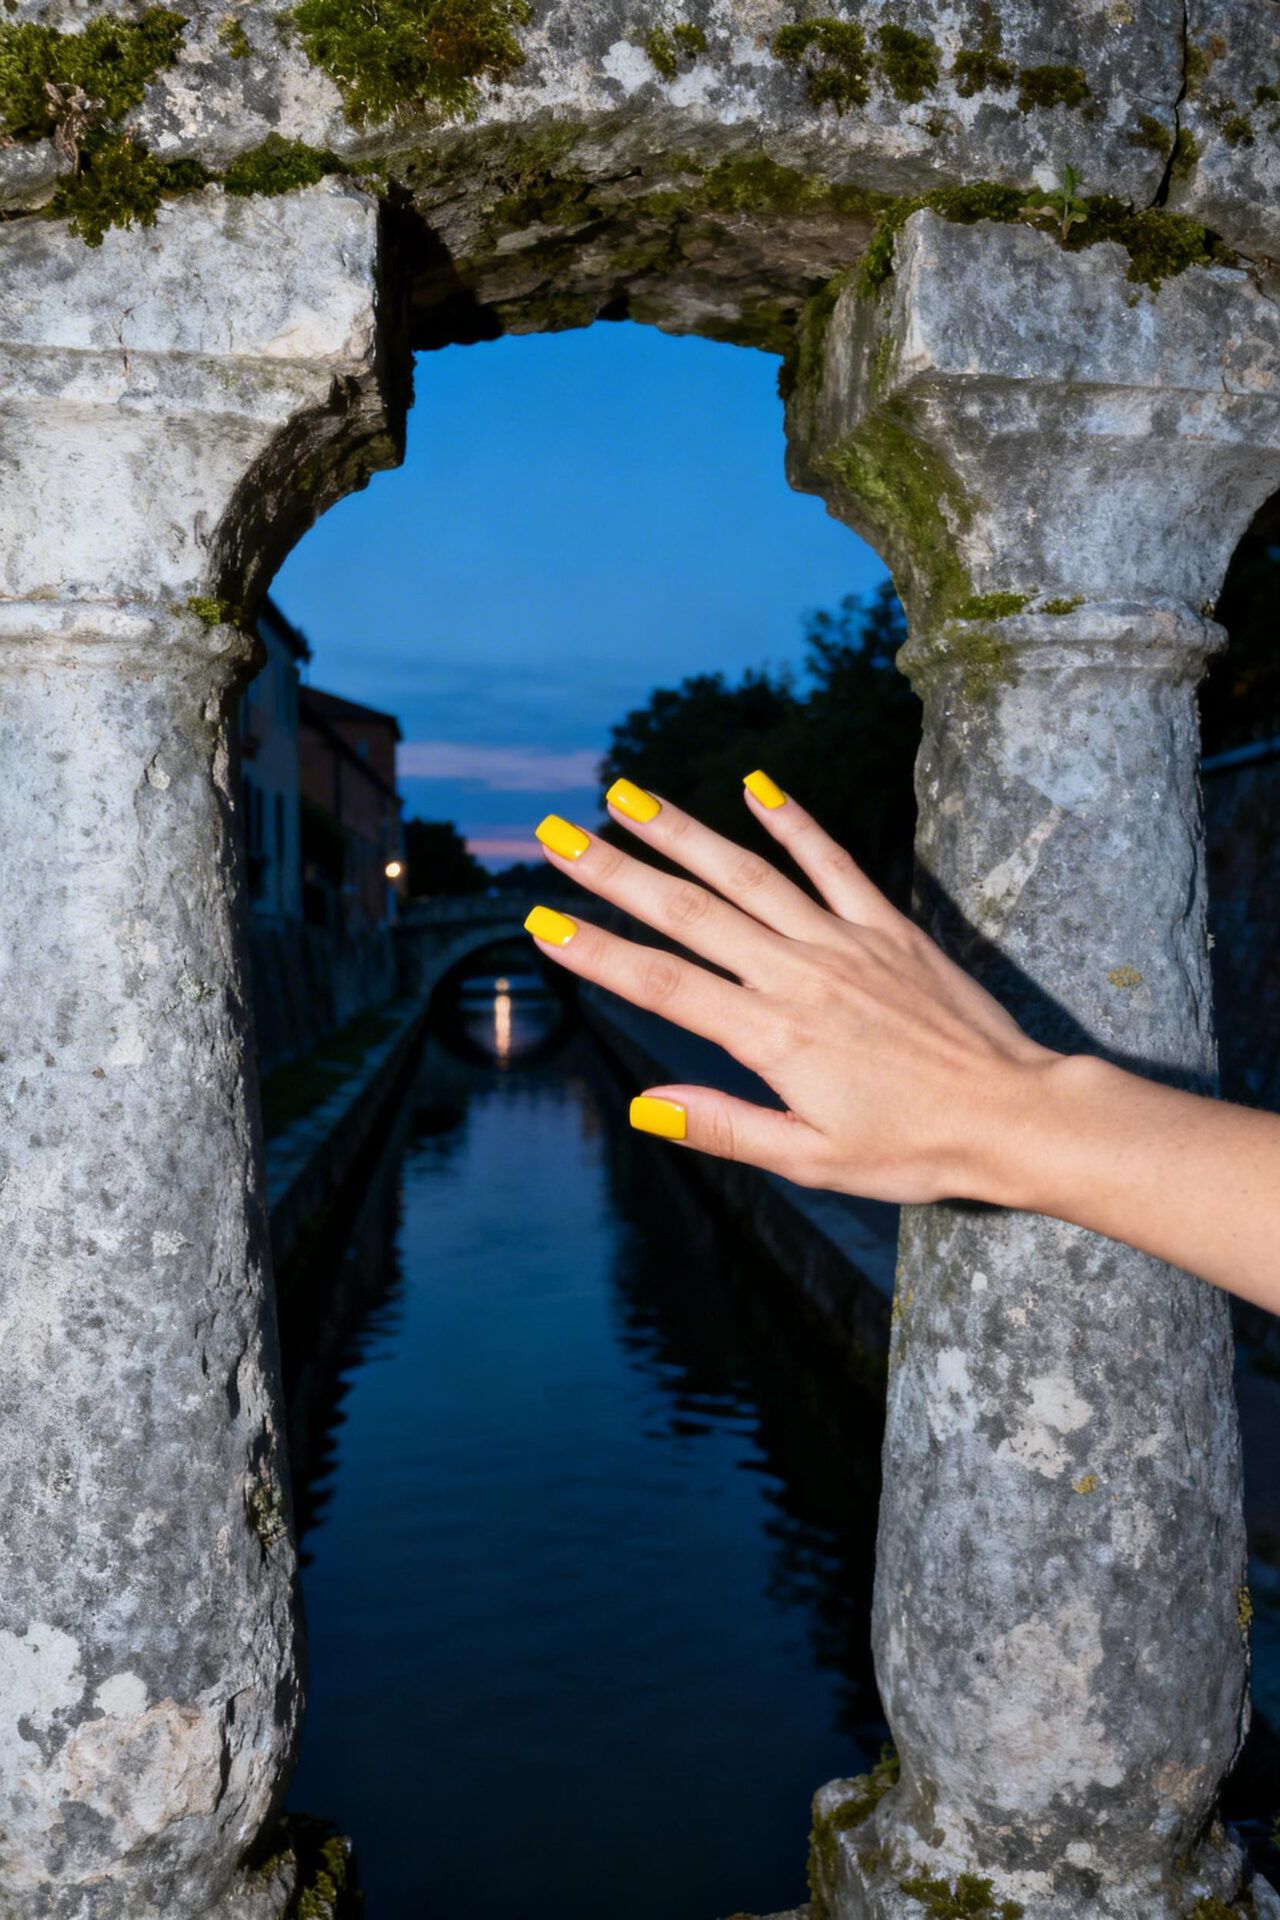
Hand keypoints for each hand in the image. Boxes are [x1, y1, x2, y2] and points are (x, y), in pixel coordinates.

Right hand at [525, 775, 1058, 1205]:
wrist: (1014, 1116)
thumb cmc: (914, 1150)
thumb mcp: (811, 1159)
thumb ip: (725, 1127)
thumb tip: (644, 1105)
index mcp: (774, 1036)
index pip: (664, 985)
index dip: (598, 952)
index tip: (542, 920)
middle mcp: (800, 975)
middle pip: (690, 912)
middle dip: (614, 872)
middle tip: (554, 834)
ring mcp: (845, 942)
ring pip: (748, 873)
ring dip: (682, 831)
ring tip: (625, 794)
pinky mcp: (888, 927)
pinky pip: (833, 861)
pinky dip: (794, 821)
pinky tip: (757, 785)